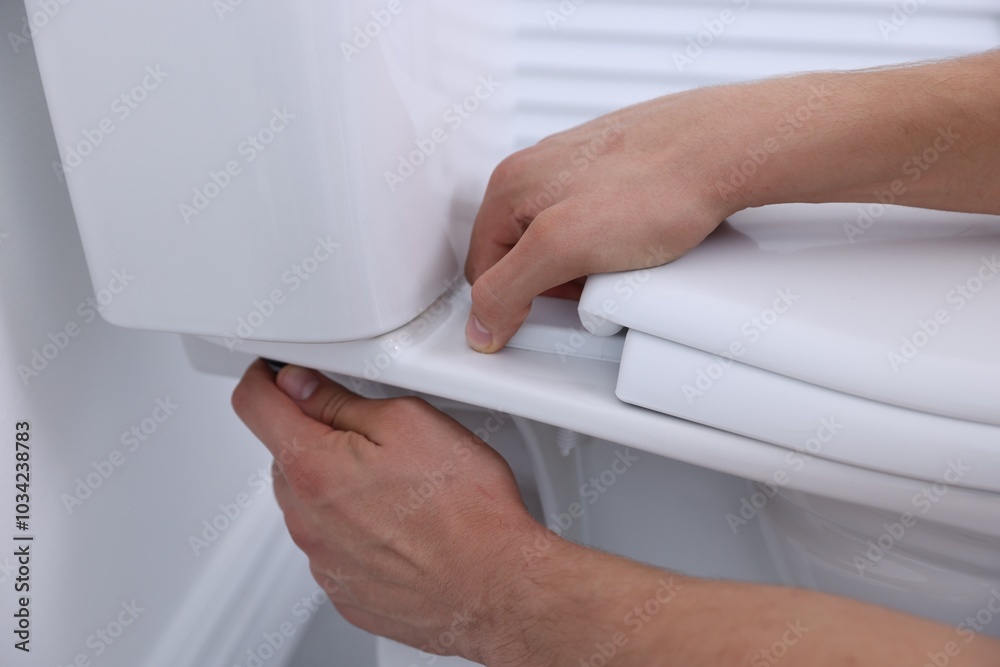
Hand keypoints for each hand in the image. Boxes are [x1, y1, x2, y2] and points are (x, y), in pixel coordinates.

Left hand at [231, 360, 565, 662]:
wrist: (495, 585)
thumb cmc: (466, 510)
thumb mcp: (409, 422)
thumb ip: (341, 400)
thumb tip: (302, 386)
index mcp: (314, 467)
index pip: (254, 406)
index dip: (264, 379)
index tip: (276, 375)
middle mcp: (306, 518)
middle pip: (286, 456)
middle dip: (317, 437)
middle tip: (374, 434)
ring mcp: (323, 561)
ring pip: (310, 503)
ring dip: (338, 486)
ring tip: (400, 487)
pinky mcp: (344, 591)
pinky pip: (333, 547)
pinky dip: (355, 530)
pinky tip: (402, 526)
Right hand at [464, 51, 999, 353]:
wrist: (725, 150)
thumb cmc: (654, 184)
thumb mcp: (562, 249)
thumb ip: (508, 290)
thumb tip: (480, 323)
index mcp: (510, 185)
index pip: (483, 269)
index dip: (511, 304)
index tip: (540, 318)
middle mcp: (539, 171)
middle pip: (520, 255)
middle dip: (550, 283)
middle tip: (588, 290)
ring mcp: (578, 170)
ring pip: (561, 242)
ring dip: (582, 266)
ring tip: (619, 267)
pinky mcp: (615, 174)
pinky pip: (597, 225)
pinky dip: (612, 246)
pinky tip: (638, 247)